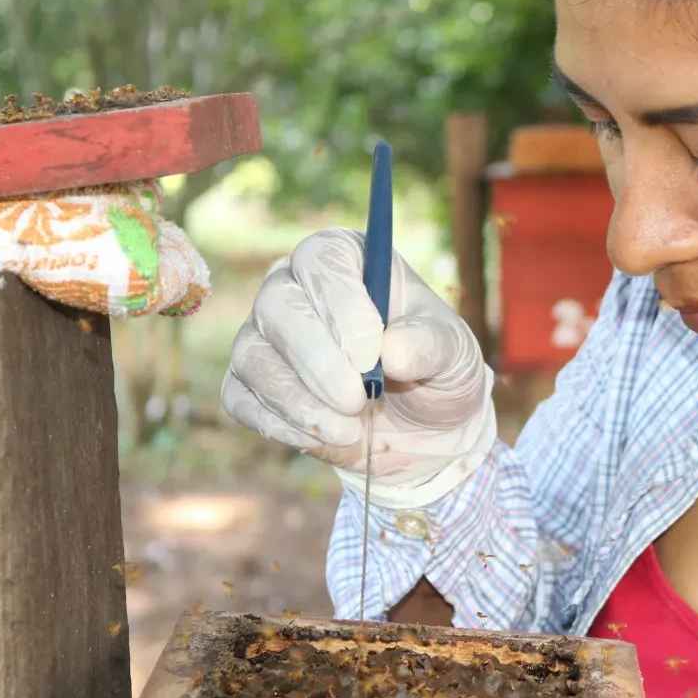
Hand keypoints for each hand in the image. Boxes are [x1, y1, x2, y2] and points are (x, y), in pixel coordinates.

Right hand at [222, 227, 495, 506]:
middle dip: (316, 359)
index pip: (323, 260)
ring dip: (299, 400)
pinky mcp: (250, 384)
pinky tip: (325, 437)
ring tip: (350, 429)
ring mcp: (266, 336)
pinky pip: (242, 398)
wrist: (422, 428)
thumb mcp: (455, 355)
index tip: (369, 352)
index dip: (340, 303)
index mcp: (347, 261)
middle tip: (355, 400)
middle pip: (278, 304)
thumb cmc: (437, 371)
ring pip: (254, 356)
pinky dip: (281, 423)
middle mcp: (296, 287)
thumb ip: (431, 345)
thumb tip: (393, 352)